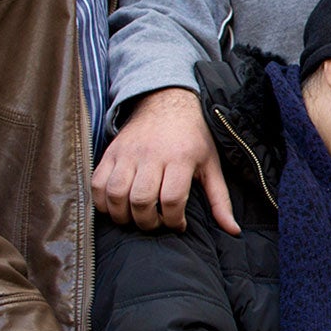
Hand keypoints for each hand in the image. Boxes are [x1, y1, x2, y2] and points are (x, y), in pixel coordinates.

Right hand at [93, 86, 238, 233]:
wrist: (166, 100)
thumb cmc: (192, 137)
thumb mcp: (211, 164)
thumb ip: (220, 200)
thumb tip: (233, 230)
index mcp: (180, 158)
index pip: (172, 199)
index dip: (174, 221)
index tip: (178, 224)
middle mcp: (152, 155)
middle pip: (142, 200)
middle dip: (148, 222)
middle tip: (156, 222)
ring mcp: (128, 153)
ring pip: (117, 193)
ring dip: (124, 215)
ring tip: (136, 218)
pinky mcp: (111, 152)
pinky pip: (98, 183)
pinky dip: (102, 202)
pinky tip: (117, 208)